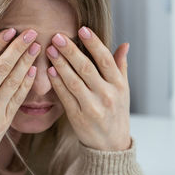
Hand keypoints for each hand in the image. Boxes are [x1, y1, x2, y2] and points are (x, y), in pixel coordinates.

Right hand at [0, 28, 39, 174]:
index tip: (9, 30)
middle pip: (3, 66)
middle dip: (18, 47)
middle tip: (31, 32)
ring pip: (14, 80)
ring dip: (27, 61)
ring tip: (36, 46)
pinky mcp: (4, 122)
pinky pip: (18, 98)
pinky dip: (27, 84)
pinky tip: (33, 71)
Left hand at [45, 26, 130, 150]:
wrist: (111, 145)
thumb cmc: (117, 112)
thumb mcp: (124, 90)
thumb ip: (121, 66)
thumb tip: (124, 44)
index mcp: (119, 85)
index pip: (105, 60)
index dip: (94, 43)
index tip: (82, 29)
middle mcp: (107, 95)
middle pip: (86, 68)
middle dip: (70, 51)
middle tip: (57, 36)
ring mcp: (92, 107)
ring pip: (74, 81)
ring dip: (60, 64)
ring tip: (50, 49)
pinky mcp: (78, 118)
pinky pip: (66, 97)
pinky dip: (57, 83)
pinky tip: (50, 71)